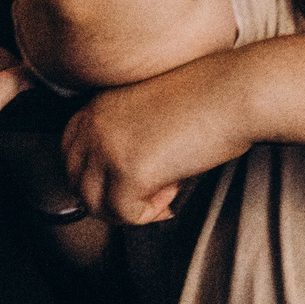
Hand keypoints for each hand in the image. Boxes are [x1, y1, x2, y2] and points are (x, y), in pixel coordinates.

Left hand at [62, 53, 254, 225]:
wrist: (235, 90)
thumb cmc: (207, 96)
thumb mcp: (148, 107)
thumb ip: (123, 133)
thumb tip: (115, 179)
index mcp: (97, 103)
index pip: (69, 151)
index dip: (96, 174)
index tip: (129, 180)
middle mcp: (94, 122)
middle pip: (78, 182)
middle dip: (109, 198)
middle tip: (146, 195)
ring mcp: (108, 146)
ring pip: (95, 204)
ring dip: (129, 207)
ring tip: (163, 189)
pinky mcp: (129, 171)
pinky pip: (127, 213)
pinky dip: (152, 212)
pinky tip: (174, 189)